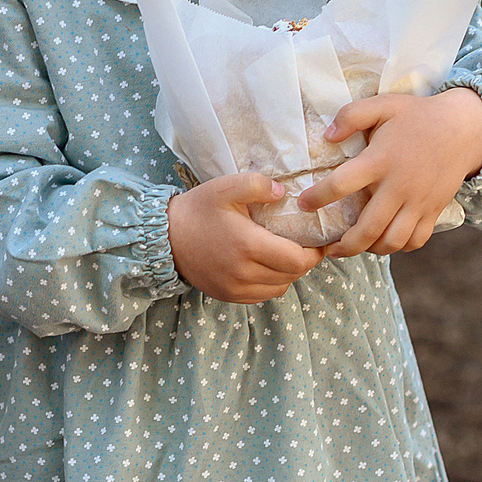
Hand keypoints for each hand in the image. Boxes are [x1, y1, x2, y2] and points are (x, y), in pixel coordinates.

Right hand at [168, 172, 321, 303]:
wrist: (165, 237)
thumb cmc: (198, 210)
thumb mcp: (225, 187)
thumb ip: (256, 185)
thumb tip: (282, 192)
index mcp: (248, 245)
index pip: (297, 260)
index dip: (314, 252)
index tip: (316, 239)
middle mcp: (243, 272)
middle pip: (292, 275)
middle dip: (304, 261)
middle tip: (304, 244)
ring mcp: (235, 288)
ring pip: (280, 288)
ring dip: (288, 273)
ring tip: (285, 254)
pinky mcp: (228, 296)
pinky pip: (262, 296)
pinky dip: (271, 283)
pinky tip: (266, 265)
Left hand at [296, 88, 481, 258]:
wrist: (464, 129)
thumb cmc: (417, 115)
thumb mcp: (383, 104)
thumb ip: (351, 115)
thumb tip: (326, 137)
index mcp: (381, 159)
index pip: (342, 184)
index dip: (318, 197)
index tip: (303, 204)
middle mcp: (399, 186)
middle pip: (368, 228)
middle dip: (344, 245)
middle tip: (327, 249)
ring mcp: (418, 202)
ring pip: (392, 241)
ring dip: (370, 250)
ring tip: (354, 248)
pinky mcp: (433, 211)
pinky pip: (415, 241)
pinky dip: (398, 247)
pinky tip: (383, 242)